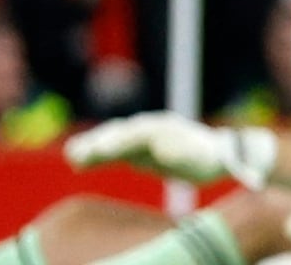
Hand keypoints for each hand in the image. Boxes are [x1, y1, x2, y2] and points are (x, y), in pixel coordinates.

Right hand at [66, 113, 277, 185]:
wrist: (216, 153)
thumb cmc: (215, 159)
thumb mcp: (214, 160)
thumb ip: (206, 160)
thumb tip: (186, 157)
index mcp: (172, 130)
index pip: (147, 132)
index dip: (130, 139)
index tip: (114, 148)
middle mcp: (155, 128)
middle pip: (126, 132)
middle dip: (106, 141)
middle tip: (84, 153)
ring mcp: (143, 136)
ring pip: (114, 139)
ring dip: (94, 146)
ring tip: (74, 156)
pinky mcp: (134, 149)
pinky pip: (111, 150)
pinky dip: (95, 154)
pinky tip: (77, 162)